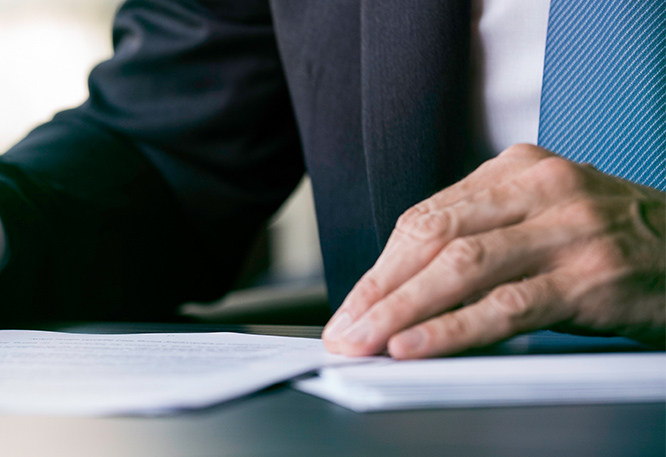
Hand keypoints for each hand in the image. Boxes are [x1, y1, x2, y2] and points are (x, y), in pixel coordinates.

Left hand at [322, 144, 664, 358]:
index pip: (428, 216)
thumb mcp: (547, 218)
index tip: (350, 306)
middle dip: (380, 289)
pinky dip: (451, 330)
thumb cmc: (616, 243)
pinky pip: (505, 307)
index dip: (381, 268)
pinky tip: (415, 346)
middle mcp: (543, 190)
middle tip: (344, 329)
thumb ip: (484, 237)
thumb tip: (401, 292)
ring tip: (365, 341)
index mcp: (521, 168)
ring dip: (401, 310)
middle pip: (434, 236)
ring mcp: (570, 231)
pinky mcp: (591, 278)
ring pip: (461, 268)